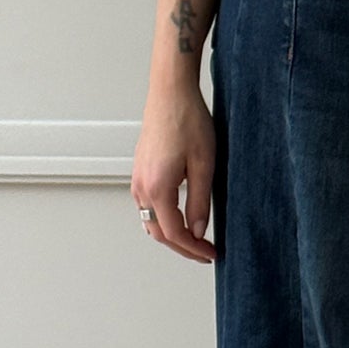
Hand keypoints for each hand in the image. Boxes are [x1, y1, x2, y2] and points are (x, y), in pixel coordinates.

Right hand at [131, 82, 216, 263]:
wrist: (170, 94)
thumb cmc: (188, 121)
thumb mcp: (204, 165)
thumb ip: (200, 202)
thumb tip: (199, 231)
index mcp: (157, 188)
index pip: (174, 233)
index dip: (193, 249)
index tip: (211, 254)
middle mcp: (141, 187)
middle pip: (158, 233)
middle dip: (182, 247)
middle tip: (205, 252)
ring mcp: (137, 179)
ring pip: (150, 221)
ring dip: (171, 234)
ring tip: (195, 238)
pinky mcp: (140, 171)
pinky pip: (147, 206)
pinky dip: (162, 218)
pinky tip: (179, 216)